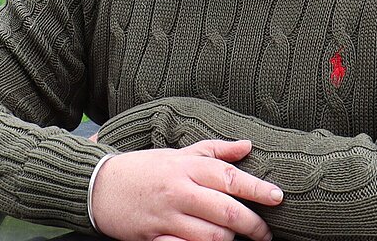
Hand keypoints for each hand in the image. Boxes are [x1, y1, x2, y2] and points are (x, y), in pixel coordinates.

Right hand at [91, 140, 282, 240]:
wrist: (99, 185)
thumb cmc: (144, 168)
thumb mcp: (176, 154)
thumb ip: (213, 150)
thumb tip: (247, 144)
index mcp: (186, 167)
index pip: (229, 177)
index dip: (257, 188)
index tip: (278, 197)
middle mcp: (179, 190)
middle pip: (226, 211)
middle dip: (253, 225)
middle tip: (265, 233)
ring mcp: (167, 216)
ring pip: (212, 236)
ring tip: (236, 240)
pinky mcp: (154, 236)